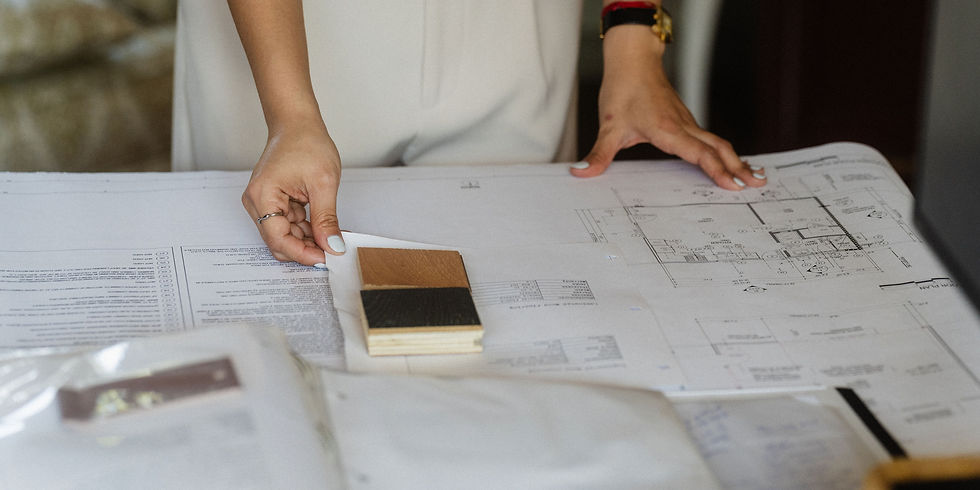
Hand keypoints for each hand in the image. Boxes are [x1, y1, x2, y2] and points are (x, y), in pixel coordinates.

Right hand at [241, 121, 345, 265]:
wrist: (297, 124)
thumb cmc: (306, 142)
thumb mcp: (323, 184)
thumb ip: (326, 219)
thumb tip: (332, 246)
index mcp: (262, 195)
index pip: (278, 239)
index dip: (302, 253)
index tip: (325, 258)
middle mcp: (256, 201)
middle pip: (278, 241)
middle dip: (305, 249)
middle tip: (332, 250)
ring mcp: (263, 202)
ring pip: (284, 235)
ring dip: (308, 239)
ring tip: (332, 235)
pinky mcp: (272, 202)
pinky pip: (288, 225)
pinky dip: (306, 229)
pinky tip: (323, 226)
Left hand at [571, 26, 765, 189]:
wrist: (634, 61)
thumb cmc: (624, 90)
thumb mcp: (609, 126)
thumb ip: (598, 154)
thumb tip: (581, 173)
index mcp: (668, 130)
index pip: (698, 154)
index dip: (717, 170)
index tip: (734, 185)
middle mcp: (683, 126)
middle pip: (718, 148)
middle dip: (738, 167)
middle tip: (758, 184)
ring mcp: (687, 123)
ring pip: (718, 142)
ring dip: (736, 160)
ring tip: (754, 176)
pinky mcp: (686, 121)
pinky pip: (710, 138)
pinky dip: (724, 152)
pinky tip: (730, 160)